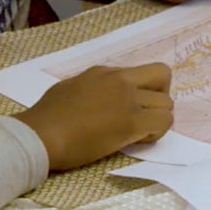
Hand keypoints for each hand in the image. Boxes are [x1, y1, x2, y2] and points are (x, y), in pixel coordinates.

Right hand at [12, 63, 173, 170]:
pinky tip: (138, 139)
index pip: (138, 73)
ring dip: (158, 118)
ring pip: (167, 103)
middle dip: (160, 94)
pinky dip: (157, 132)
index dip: (140, 90)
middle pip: (162, 74)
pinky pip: (163, 122)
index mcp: (103, 71)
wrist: (43, 133)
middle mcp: (120, 80)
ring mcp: (128, 99)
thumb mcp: (71, 87)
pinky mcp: (132, 123)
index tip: (128, 106)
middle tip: (145, 114)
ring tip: (139, 132)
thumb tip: (100, 97)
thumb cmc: (48, 114)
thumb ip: (92, 87)